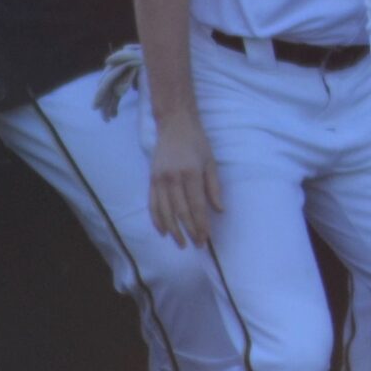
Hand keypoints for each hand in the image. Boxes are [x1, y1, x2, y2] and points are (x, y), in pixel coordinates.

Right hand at [148, 110, 220, 247]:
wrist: (174, 126)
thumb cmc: (197, 143)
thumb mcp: (211, 163)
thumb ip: (214, 187)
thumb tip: (219, 210)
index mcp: (191, 174)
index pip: (196, 206)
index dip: (200, 224)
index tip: (206, 239)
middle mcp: (173, 178)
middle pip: (180, 212)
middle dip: (189, 231)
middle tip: (196, 245)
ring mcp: (159, 180)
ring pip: (165, 211)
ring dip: (173, 230)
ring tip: (180, 243)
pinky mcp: (151, 180)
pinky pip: (152, 204)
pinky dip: (157, 219)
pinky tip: (163, 231)